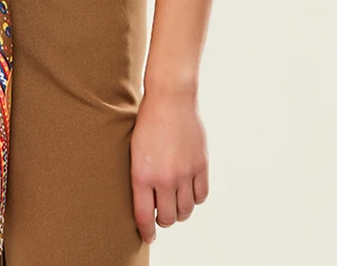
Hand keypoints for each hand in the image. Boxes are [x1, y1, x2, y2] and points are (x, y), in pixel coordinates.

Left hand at [130, 88, 208, 244]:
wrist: (170, 99)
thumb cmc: (147, 122)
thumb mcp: (134, 151)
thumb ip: (141, 177)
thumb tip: (147, 202)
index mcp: (142, 175)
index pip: (144, 216)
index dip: (146, 231)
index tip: (148, 237)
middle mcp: (164, 178)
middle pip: (167, 218)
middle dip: (163, 220)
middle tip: (161, 214)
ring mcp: (184, 173)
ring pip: (185, 211)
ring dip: (180, 211)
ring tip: (175, 204)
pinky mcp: (201, 166)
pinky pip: (201, 196)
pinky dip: (195, 199)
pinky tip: (189, 192)